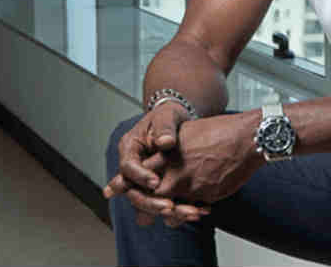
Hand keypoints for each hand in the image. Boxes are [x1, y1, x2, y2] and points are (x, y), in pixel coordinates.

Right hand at [103, 103, 210, 226]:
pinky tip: (202, 210)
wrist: (180, 123)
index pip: (128, 168)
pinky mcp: (164, 188)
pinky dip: (183, 208)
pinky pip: (169, 201)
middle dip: (152, 202)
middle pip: (136, 192)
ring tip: (192, 213)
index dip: (140, 177)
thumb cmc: (169, 117)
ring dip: (171, 210)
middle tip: (170, 207)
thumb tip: (164, 143)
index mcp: (130, 149)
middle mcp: (135, 169)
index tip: (155, 182)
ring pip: (153, 202)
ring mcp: (148, 181)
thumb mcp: (166, 117)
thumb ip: (165, 128)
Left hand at [150, 111, 264, 205]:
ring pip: (170, 209)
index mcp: (166, 155)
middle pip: (150, 197)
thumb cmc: (221, 131)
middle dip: (150, 205)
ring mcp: (190, 185)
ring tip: (177, 210)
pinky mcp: (206, 195)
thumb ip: (170, 149)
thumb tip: (160, 156)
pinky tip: (200, 207)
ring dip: (173, 213)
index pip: (140, 177)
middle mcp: (174, 172)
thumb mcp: (188, 133)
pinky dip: (194, 210)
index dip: (137, 186)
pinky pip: (194, 209)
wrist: (247, 138)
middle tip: (157, 205)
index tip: (140, 190)